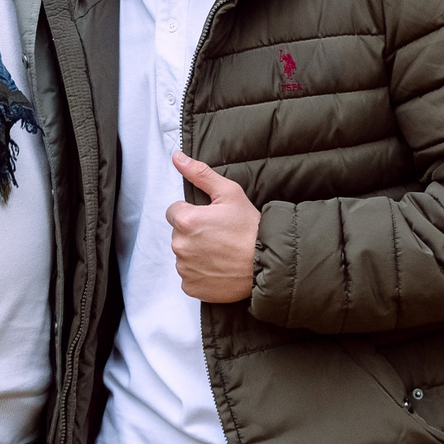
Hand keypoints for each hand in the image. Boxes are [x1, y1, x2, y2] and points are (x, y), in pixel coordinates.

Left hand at [168, 153, 260, 303]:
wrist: (268, 263)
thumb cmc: (250, 227)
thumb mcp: (229, 193)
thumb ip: (200, 174)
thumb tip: (177, 157)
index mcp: (185, 220)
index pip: (175, 211)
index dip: (193, 212)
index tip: (212, 219)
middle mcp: (180, 245)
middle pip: (178, 234)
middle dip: (194, 233)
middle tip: (220, 236)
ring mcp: (184, 268)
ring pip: (183, 255)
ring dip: (196, 253)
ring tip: (221, 252)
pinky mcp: (191, 287)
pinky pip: (188, 277)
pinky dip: (199, 274)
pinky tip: (218, 268)